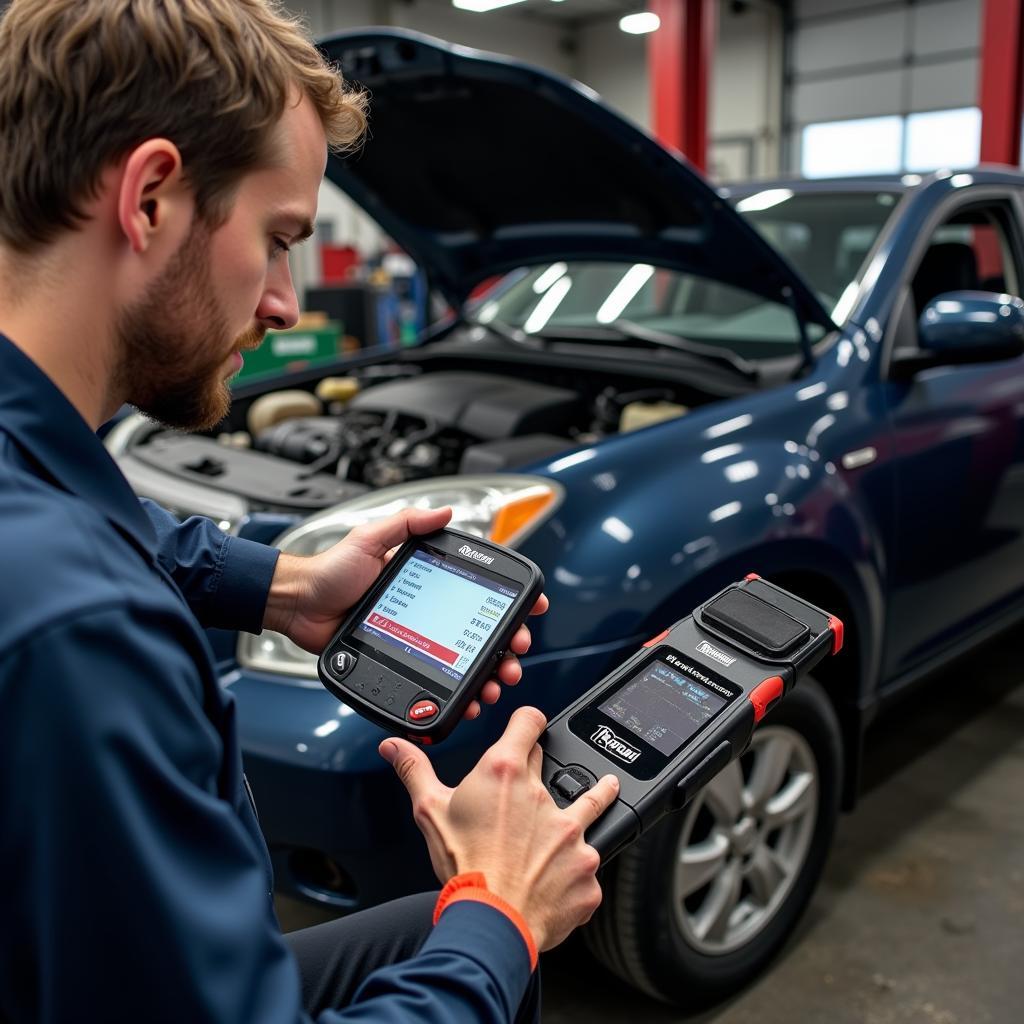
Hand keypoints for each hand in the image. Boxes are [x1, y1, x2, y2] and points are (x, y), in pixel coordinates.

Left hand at [262, 506, 548, 718]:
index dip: (510, 602)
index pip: (479, 591)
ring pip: (465, 662)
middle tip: (515, 654)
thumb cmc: (330, 572)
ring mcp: (418, 638)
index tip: (531, 609)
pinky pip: (436, 680)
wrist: (299, 606)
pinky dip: (457, 693)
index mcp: (428, 581)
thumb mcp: (370, 538)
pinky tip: (467, 700)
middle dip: (507, 646)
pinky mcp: (402, 662)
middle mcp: (429, 610)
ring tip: (495, 683)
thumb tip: (445, 513)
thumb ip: (406, 524)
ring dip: (488, 674)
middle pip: (481, 632)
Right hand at [380, 706, 619, 951]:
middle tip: (527, 789)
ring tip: (606, 786)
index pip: (529, 721)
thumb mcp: (429, 811)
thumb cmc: (462, 868)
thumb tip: (395, 747)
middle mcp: (544, 796)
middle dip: (541, 770)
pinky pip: (588, 862)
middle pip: (552, 763)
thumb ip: (414, 771)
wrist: (491, 922)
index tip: (529, 724)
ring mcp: (572, 833)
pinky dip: (577, 866)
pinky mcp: (588, 867)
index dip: (528, 720)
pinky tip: (564, 873)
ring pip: (594, 801)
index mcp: (506, 773)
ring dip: (598, 793)